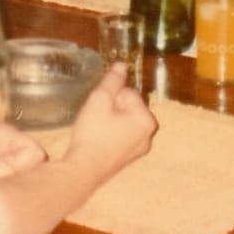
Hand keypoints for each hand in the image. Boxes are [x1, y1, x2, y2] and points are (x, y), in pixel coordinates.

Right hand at [63, 64, 155, 180]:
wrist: (83, 170)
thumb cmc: (93, 132)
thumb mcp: (100, 99)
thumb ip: (112, 80)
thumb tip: (122, 64)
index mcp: (147, 120)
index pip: (128, 93)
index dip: (111, 97)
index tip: (100, 109)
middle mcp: (149, 135)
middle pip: (128, 107)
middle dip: (112, 108)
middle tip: (96, 119)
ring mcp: (140, 149)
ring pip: (124, 121)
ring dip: (110, 120)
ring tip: (96, 129)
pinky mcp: (129, 158)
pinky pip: (121, 136)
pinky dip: (110, 134)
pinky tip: (98, 140)